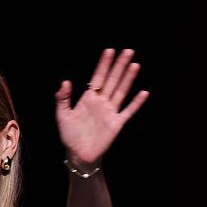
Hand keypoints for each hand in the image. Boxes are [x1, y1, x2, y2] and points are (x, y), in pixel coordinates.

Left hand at [56, 48, 148, 167]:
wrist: (78, 154)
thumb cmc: (69, 135)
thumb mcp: (62, 115)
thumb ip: (62, 98)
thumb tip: (65, 82)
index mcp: (88, 98)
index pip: (98, 77)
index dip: (104, 64)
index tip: (109, 51)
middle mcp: (101, 102)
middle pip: (112, 80)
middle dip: (119, 65)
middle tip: (128, 51)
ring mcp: (110, 112)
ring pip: (121, 91)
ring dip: (128, 78)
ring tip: (135, 65)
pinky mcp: (116, 124)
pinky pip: (128, 111)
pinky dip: (136, 103)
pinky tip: (144, 93)